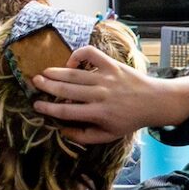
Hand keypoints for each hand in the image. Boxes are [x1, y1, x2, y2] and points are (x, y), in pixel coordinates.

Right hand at [31, 46, 188, 144]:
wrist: (154, 102)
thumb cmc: (129, 120)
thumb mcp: (108, 135)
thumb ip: (84, 136)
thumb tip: (62, 130)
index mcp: (98, 113)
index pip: (67, 112)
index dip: (49, 109)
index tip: (36, 106)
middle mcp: (100, 95)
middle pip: (66, 90)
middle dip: (47, 86)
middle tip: (34, 83)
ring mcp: (106, 78)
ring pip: (75, 74)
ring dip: (56, 72)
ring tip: (43, 73)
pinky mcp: (112, 65)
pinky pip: (90, 54)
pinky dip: (78, 55)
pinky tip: (70, 63)